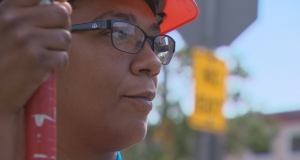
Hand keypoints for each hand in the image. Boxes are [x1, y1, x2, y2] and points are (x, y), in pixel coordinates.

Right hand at [0, 0, 71, 114]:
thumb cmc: (2, 59)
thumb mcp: (6, 28)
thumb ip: (32, 14)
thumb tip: (66, 5)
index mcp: (7, 9)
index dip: (54, 6)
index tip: (53, 18)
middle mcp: (15, 21)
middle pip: (61, 14)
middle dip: (61, 29)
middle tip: (50, 42)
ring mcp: (26, 41)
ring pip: (65, 37)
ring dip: (59, 50)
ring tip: (43, 57)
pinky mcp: (37, 60)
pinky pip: (63, 57)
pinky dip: (58, 66)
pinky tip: (44, 69)